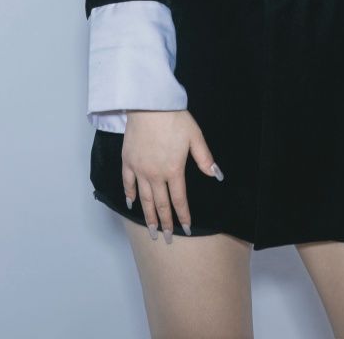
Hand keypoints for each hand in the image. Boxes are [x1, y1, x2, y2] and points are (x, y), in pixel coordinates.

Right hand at [122, 109, 223, 242]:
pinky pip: (127, 183)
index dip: (183, 216)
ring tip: (151, 230)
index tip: (186, 229)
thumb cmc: (174, 118)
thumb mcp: (195, 136)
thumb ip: (205, 158)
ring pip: (143, 199)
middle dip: (165, 223)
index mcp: (174, 170)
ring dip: (148, 216)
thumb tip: (216, 176)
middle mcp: (155, 175)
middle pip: (160, 204)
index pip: (179, 200)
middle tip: (165, 239)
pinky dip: (129, 195)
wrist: (149, 104)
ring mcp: (139, 169)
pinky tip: (131, 204)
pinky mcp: (127, 161)